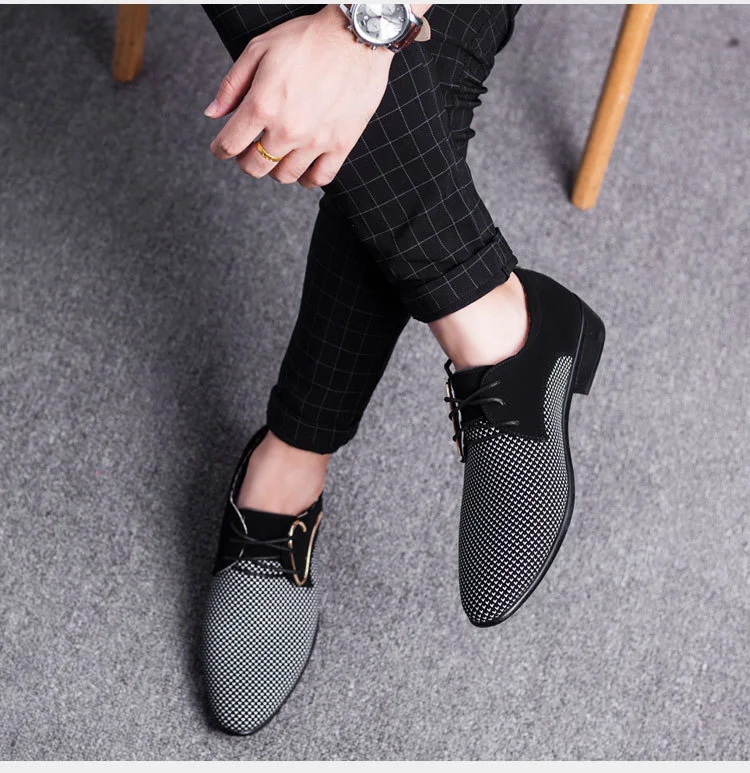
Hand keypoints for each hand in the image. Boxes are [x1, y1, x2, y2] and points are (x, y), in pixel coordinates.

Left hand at [204, 4, 395, 187]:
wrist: (355, 38)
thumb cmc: (309, 39)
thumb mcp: (259, 50)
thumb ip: (232, 85)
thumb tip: (213, 114)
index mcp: (263, 104)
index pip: (230, 144)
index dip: (220, 149)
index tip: (222, 148)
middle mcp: (287, 128)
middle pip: (255, 166)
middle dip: (246, 159)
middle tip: (249, 149)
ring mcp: (315, 141)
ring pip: (285, 175)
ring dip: (275, 168)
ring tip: (277, 153)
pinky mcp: (340, 145)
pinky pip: (319, 178)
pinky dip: (307, 178)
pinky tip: (302, 168)